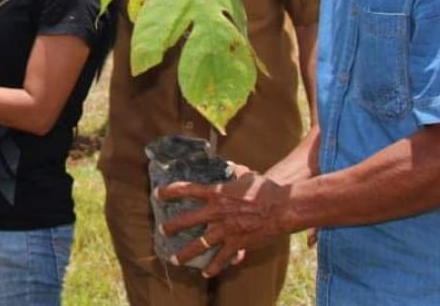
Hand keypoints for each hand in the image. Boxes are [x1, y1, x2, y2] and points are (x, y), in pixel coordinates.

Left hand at [158, 168, 291, 277]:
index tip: (157, 193)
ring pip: (198, 245)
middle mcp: (215, 213)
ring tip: (175, 259)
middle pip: (186, 221)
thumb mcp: (248, 176)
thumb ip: (237, 172)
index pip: (186, 190)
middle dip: (171, 227)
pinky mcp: (236, 244)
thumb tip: (234, 167)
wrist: (281, 209)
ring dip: (186, 254)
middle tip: (161, 231)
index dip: (169, 191)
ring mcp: (224, 230)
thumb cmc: (266, 190)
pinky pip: (221, 259)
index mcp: (216, 194)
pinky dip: (213, 267)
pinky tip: (206, 272)